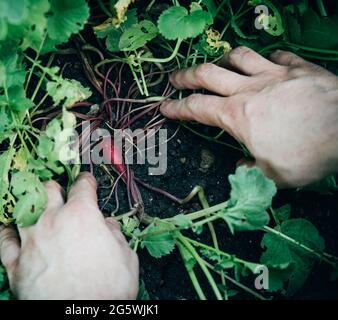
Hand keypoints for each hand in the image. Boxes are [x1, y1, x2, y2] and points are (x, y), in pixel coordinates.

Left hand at [0, 172, 138, 299]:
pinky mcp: (15, 264)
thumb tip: (109, 226)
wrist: (79, 317)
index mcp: (81, 216)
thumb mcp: (126, 260)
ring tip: (31, 205)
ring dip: (28, 204)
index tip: (86, 182)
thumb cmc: (106, 291)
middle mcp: (52, 222)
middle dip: (55, 188)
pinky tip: (9, 230)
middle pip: (47, 190)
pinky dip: (7, 232)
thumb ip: (116, 236)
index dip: (86, 181)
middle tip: (59, 192)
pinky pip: (5, 240)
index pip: (82, 187)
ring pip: (22, 209)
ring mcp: (30, 241)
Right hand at [161, 46, 337, 187]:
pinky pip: (278, 55)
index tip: (164, 106)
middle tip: (174, 77)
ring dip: (224, 59)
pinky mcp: (299, 67)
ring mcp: (274, 74)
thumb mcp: (272, 176)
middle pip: (208, 74)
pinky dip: (269, 58)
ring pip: (239, 56)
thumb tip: (242, 169)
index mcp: (237, 115)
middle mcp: (250, 89)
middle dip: (186, 75)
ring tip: (219, 63)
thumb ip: (251, 172)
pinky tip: (269, 62)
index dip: (176, 107)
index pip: (196, 108)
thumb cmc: (308, 153)